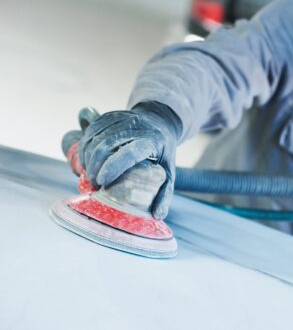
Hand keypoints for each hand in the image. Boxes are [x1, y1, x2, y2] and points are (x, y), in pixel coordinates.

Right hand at [78, 101, 181, 218]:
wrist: (160, 120)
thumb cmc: (164, 149)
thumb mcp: (169, 170)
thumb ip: (165, 193)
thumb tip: (157, 215)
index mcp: (152, 140)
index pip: (130, 152)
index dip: (114, 166)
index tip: (102, 181)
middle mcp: (135, 126)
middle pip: (106, 146)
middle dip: (95, 168)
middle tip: (95, 185)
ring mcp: (120, 119)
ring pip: (95, 139)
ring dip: (87, 160)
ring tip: (89, 176)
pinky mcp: (108, 116)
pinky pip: (90, 133)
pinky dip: (84, 149)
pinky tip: (86, 162)